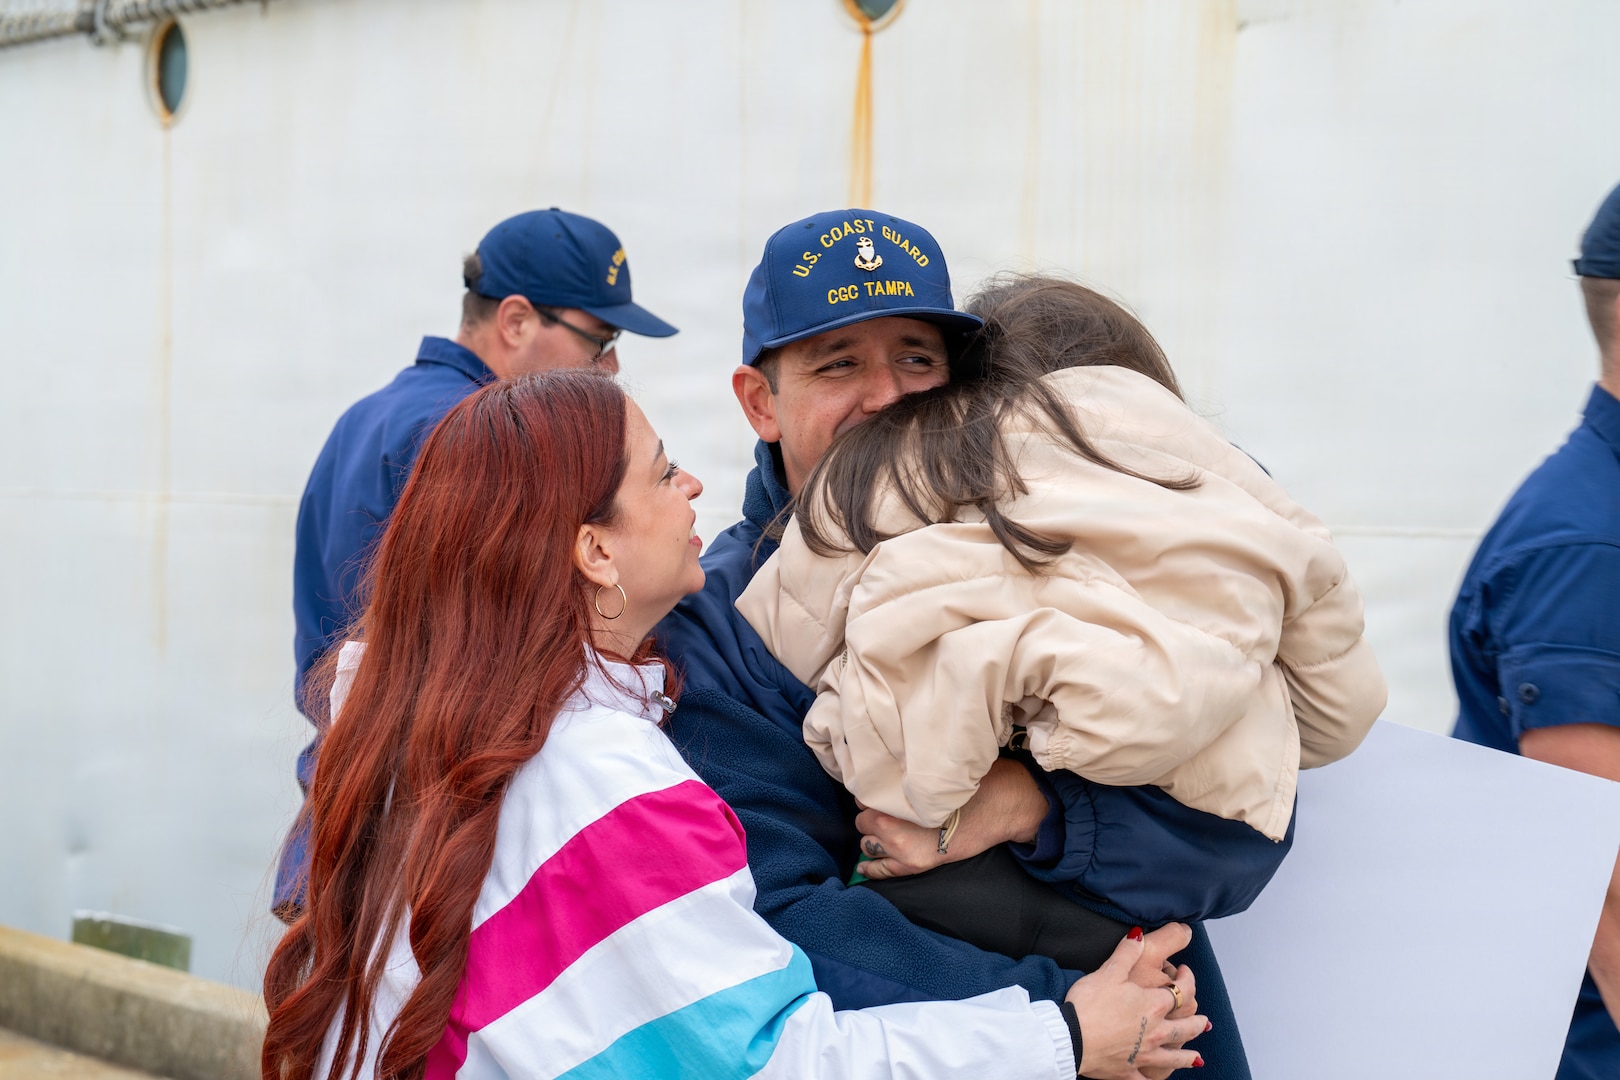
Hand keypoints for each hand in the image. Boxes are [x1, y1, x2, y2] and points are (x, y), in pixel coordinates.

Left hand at [855, 758, 1046, 879]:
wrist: (994, 807)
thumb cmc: (964, 785)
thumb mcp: (929, 775)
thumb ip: (904, 779)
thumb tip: (887, 777)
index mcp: (893, 797)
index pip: (863, 797)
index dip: (872, 796)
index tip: (879, 796)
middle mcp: (889, 823)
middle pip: (862, 820)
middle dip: (871, 817)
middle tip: (884, 814)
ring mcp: (899, 847)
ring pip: (867, 843)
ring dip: (873, 838)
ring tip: (883, 835)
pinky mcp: (913, 864)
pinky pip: (880, 871)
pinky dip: (870, 868)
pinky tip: (864, 866)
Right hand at [1065, 927, 1206, 1079]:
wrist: (1071, 1038)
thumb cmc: (1089, 1004)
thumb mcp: (1108, 971)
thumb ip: (1127, 952)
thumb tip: (1139, 935)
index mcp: (1153, 1004)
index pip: (1182, 991)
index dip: (1187, 979)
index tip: (1185, 973)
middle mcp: (1156, 1031)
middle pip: (1186, 1027)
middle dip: (1197, 1022)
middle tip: (1204, 1020)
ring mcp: (1144, 1053)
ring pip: (1175, 1056)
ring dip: (1188, 1056)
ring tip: (1196, 1056)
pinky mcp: (1130, 1071)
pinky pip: (1149, 1078)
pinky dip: (1156, 1079)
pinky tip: (1161, 1079)